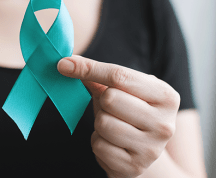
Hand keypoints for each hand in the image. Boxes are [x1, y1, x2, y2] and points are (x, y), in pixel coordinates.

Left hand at [57, 55, 179, 177]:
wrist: (145, 148)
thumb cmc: (131, 111)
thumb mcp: (125, 90)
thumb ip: (99, 76)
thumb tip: (68, 64)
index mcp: (166, 96)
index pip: (120, 76)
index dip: (89, 68)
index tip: (65, 64)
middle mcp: (164, 124)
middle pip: (110, 99)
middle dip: (102, 100)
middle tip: (111, 107)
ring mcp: (151, 149)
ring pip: (103, 123)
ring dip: (100, 122)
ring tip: (113, 124)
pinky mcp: (134, 167)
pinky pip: (98, 145)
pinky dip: (98, 140)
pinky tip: (111, 141)